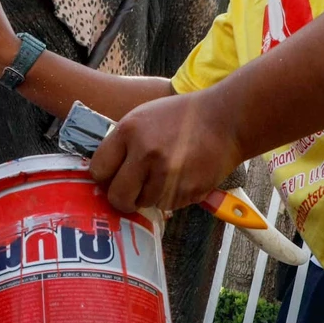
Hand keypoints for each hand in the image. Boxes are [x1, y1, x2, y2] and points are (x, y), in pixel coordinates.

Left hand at [89, 90, 242, 212]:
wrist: (225, 119)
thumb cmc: (180, 116)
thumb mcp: (142, 117)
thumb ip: (122, 144)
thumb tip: (102, 175)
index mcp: (129, 131)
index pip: (98, 170)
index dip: (104, 177)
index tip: (111, 177)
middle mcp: (146, 153)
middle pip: (117, 196)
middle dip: (121, 197)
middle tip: (129, 191)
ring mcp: (167, 174)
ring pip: (143, 204)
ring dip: (148, 196)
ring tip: (163, 175)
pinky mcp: (187, 190)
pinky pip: (166, 206)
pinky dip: (169, 197)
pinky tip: (179, 177)